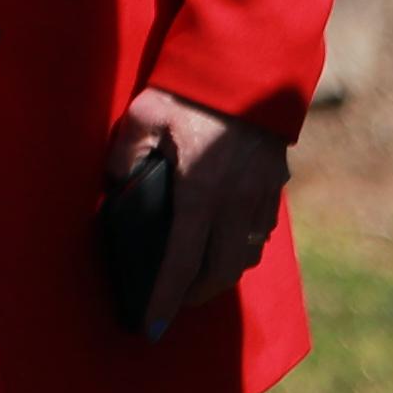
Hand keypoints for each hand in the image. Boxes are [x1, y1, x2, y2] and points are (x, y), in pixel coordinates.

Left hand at [117, 87, 290, 326]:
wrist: (249, 66)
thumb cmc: (188, 91)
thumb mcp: (142, 116)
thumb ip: (125, 154)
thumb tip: (117, 184)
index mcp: (201, 192)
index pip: (181, 262)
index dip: (166, 298)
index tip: (152, 326)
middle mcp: (236, 203)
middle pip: (220, 269)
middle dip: (195, 294)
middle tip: (172, 305)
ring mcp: (261, 194)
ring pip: (246, 253)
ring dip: (222, 273)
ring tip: (197, 279)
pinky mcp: (275, 181)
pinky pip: (261, 229)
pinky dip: (242, 246)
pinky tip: (224, 243)